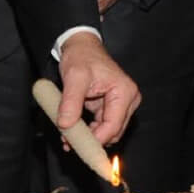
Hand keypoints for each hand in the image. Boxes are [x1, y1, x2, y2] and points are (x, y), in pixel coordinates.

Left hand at [53, 32, 140, 146]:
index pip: (113, 126)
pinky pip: (100, 126)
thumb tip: (65, 125)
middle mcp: (128, 101)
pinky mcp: (110, 108)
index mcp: (125, 92)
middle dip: (91, 140)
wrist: (80, 47)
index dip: (96, 139)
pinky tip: (71, 132)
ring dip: (88, 137)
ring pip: (106, 132)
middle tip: (69, 143)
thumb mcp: (74, 77)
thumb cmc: (81, 56)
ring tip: (66, 137)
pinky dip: (87, 131)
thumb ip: (70, 102)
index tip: (76, 145)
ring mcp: (120, 105)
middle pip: (112, 132)